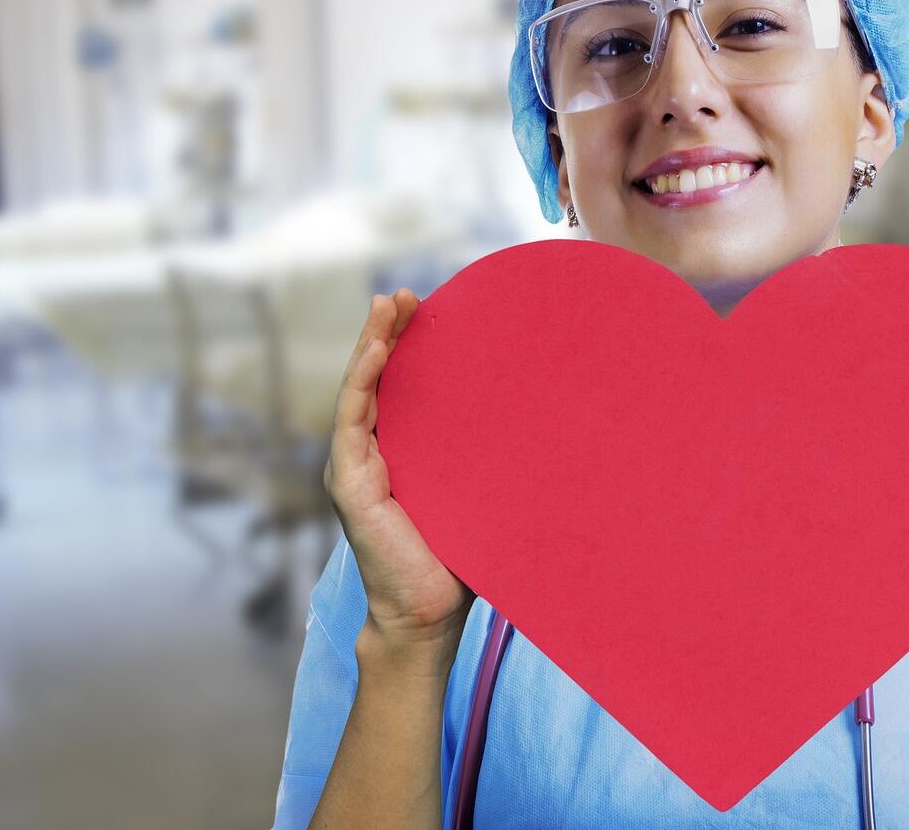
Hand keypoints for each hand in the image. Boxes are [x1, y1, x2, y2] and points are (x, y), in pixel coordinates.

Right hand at [324, 289, 472, 655]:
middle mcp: (371, 456)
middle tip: (405, 294)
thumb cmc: (461, 558)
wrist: (432, 615)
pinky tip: (376, 353)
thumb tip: (558, 426)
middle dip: (386, 333)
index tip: (425, 307)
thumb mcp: (478, 495)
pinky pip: (352, 423)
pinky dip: (362, 383)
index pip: (397, 389)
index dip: (404, 347)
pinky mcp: (350, 486)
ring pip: (359, 392)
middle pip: (374, 381)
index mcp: (398, 455)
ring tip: (387, 306)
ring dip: (371, 345)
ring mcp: (355, 470)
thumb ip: (492, 462)